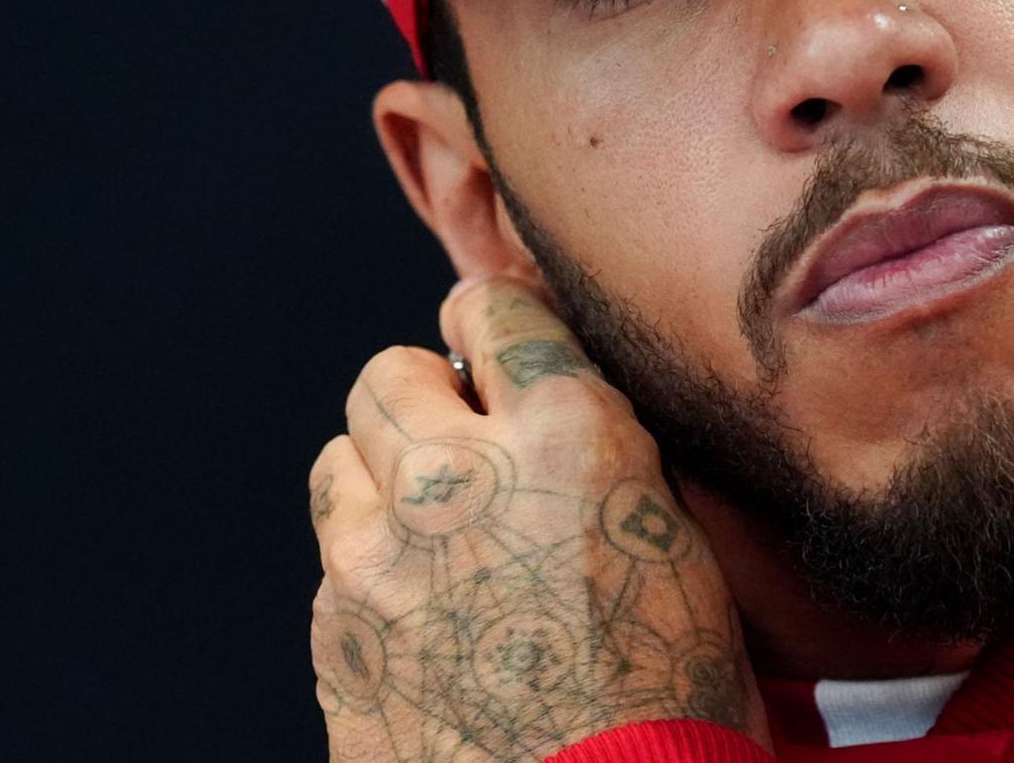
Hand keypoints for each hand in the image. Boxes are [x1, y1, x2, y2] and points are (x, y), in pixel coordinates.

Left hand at [307, 276, 767, 761]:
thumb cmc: (675, 705)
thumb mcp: (681, 545)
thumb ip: (604, 458)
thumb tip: (561, 418)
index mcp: (566, 437)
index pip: (494, 307)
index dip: (498, 325)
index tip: (499, 347)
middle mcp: (455, 477)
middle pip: (388, 373)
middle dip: (426, 401)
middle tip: (465, 448)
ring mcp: (376, 558)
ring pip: (339, 460)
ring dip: (382, 481)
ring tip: (432, 534)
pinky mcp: (334, 633)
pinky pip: (332, 565)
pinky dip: (371, 577)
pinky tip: (423, 622)